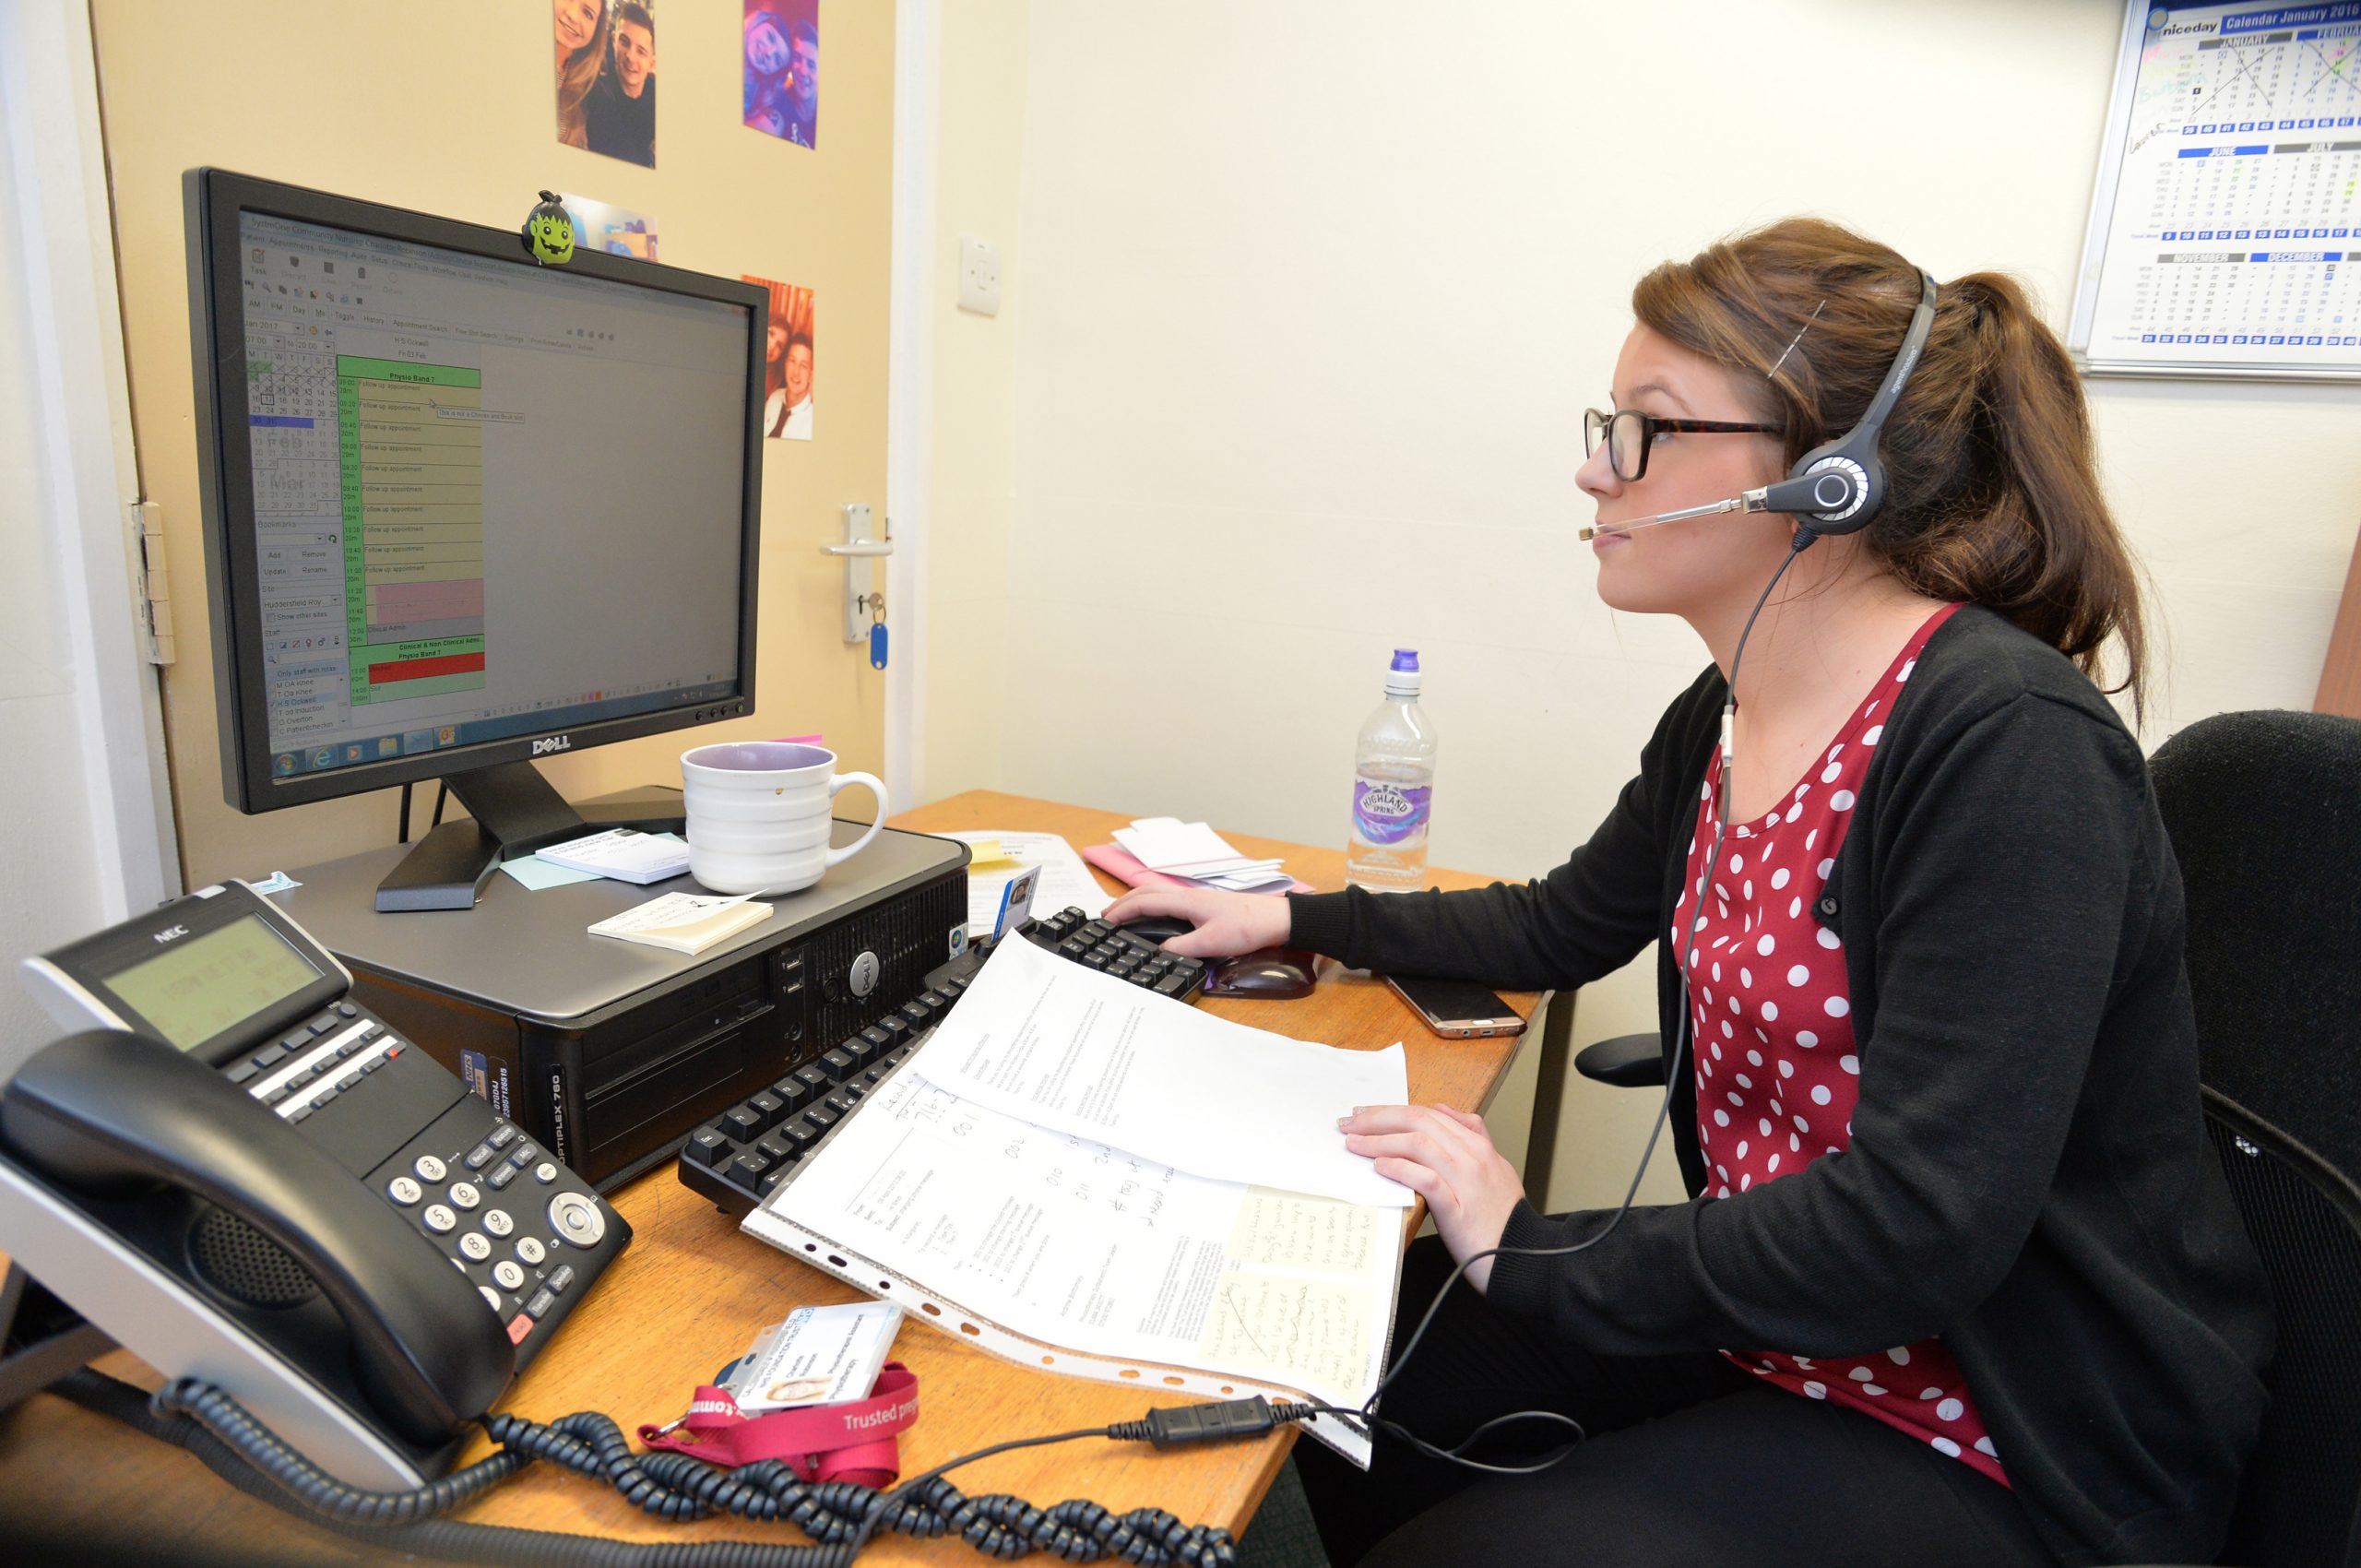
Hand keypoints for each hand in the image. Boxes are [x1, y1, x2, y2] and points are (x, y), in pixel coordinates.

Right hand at [1101, 887, 1290, 959]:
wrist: (1277, 919)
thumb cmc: (1248, 927)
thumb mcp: (1211, 943)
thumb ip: (1182, 948)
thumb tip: (1159, 952)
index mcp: (1185, 900)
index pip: (1144, 901)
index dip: (1122, 910)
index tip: (1105, 920)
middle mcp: (1187, 895)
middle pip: (1146, 892)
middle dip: (1123, 902)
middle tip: (1106, 916)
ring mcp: (1196, 898)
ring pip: (1157, 893)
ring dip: (1137, 901)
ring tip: (1123, 913)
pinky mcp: (1205, 904)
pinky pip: (1169, 899)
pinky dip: (1152, 903)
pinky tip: (1155, 914)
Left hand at [1340, 1104, 1522, 1293]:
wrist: (1526, 1257)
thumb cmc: (1503, 1220)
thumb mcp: (1494, 1169)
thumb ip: (1471, 1136)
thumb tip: (1442, 1110)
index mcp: (1479, 1147)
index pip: (1428, 1114)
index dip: (1393, 1111)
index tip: (1365, 1114)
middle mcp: (1473, 1158)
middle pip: (1420, 1122)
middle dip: (1380, 1119)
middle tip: (1350, 1123)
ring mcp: (1467, 1182)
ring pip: (1420, 1145)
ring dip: (1381, 1141)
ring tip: (1355, 1143)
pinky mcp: (1459, 1210)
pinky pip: (1427, 1181)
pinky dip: (1401, 1169)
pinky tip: (1380, 1167)